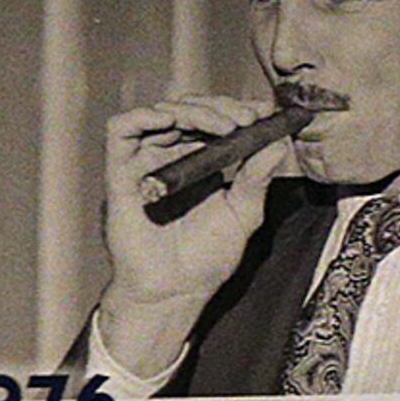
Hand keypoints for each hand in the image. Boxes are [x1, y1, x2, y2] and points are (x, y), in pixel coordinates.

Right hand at [96, 96, 292, 379]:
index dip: (236, 109)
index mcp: (200, 163)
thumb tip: (278, 143)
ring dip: (193, 111)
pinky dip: (143, 117)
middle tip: (246, 119)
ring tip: (223, 126)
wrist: (176, 292)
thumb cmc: (206, 259)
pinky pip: (120, 131)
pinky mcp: (121, 174)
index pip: (214, 119)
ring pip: (161, 114)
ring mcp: (145, 163)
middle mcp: (171, 157)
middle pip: (188, 110)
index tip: (265, 112)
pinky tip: (171, 120)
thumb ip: (257, 177)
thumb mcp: (243, 213)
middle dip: (220, 108)